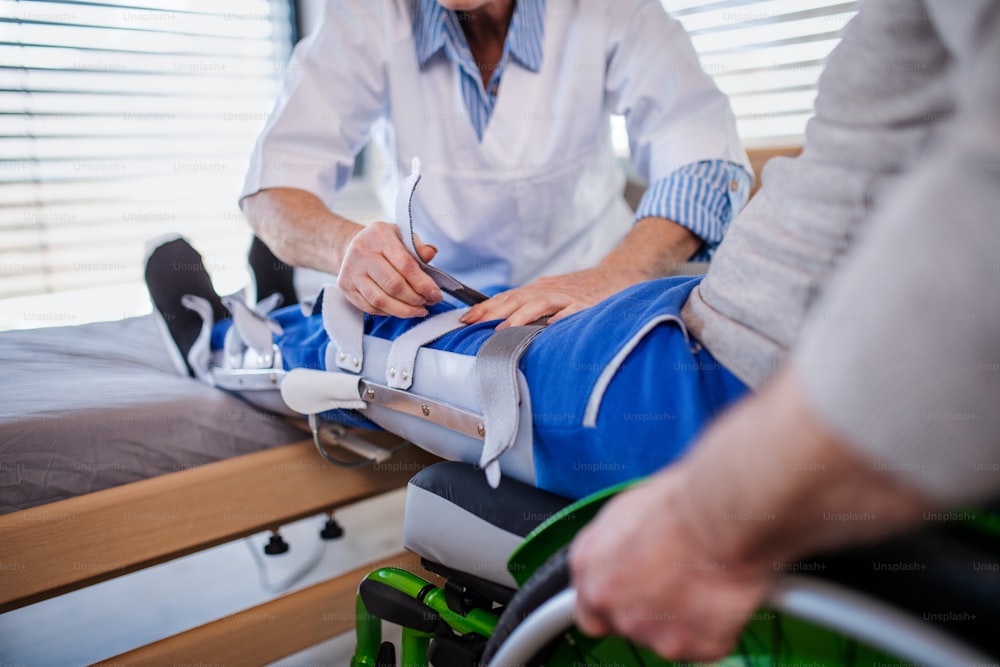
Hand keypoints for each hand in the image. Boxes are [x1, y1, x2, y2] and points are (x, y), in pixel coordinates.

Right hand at [337, 221, 442, 317]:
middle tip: (428, 302)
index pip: (405, 265)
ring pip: (380, 300)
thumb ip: (418, 246)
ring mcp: (351, 271)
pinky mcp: (346, 286)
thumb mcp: (402, 235)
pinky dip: (389, 312)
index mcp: (380, 236)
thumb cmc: (383, 242)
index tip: (436, 294)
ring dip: (403, 310)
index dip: (423, 284)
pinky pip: (370, 307)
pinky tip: (401, 310)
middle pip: (393, 285)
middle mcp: (362, 252)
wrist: (354, 245)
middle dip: (415, 299)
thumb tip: (431, 253)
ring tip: (418, 310)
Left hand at [460, 266, 625, 327]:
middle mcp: (549, 290)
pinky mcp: (587, 305)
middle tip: (472, 323)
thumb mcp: (552, 294)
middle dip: (491, 311)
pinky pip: (572, 312)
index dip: (484, 308)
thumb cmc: (582, 290)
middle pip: (516, 299)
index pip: (506, 297)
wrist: (618, 275)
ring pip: (539, 303)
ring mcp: (567, 297)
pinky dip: (560, 319)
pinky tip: (548, 328)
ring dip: (519, 317)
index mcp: (539, 290)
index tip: (465, 319)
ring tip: (502, 330)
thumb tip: (502, 324)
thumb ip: (531, 307)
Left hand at [570, 471, 772, 662]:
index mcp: (588, 564)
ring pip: (665, 636)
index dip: (616, 600)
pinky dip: (716, 626)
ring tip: (705, 579)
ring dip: (684, 618)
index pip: (589, 606)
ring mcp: (645, 629)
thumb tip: (629, 551)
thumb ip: (617, 547)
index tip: (634, 594)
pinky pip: (704, 644)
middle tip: (679, 584)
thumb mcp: (629, 509)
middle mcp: (608, 600)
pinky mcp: (687, 646)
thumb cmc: (683, 499)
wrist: (720, 513)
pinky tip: (722, 594)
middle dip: (650, 610)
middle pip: (625, 623)